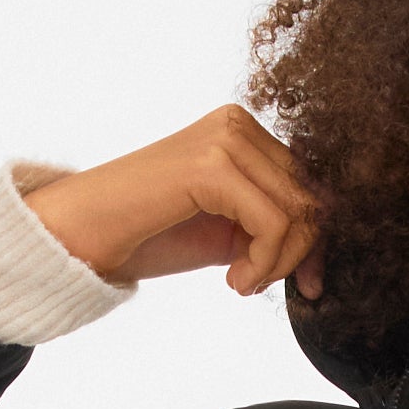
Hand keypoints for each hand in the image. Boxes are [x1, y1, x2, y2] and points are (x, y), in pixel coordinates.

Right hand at [25, 107, 322, 296]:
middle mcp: (236, 122)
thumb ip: (272, 226)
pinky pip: (273, 224)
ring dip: (277, 264)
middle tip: (259, 285)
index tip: (303, 284)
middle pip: (311, 196)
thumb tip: (326, 243)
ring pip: (298, 212)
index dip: (315, 239)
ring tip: (240, 283)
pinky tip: (232, 282)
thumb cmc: (149, 234)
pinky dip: (262, 265)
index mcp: (242, 129)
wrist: (82, 235)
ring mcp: (223, 138)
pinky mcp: (210, 164)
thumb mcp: (228, 230)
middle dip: (299, 254)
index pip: (309, 183)